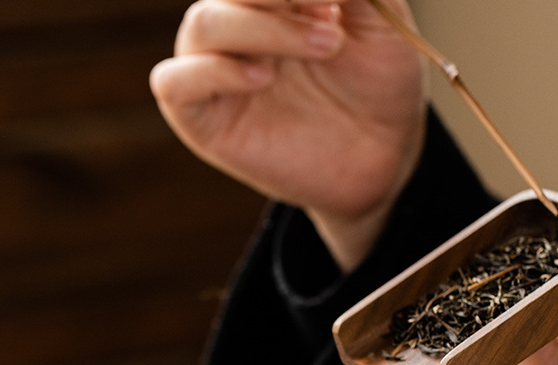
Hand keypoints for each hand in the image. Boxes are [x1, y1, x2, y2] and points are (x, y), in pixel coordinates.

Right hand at [150, 0, 427, 269]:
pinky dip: (210, 72)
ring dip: (260, 27)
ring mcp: (215, 69)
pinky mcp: (202, 119)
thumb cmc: (378, 85)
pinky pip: (174, 83)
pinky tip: (261, 78)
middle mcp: (236, 25)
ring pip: (202, 25)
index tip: (335, 0)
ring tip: (324, 46)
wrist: (383, 157)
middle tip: (333, 21)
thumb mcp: (380, 22)